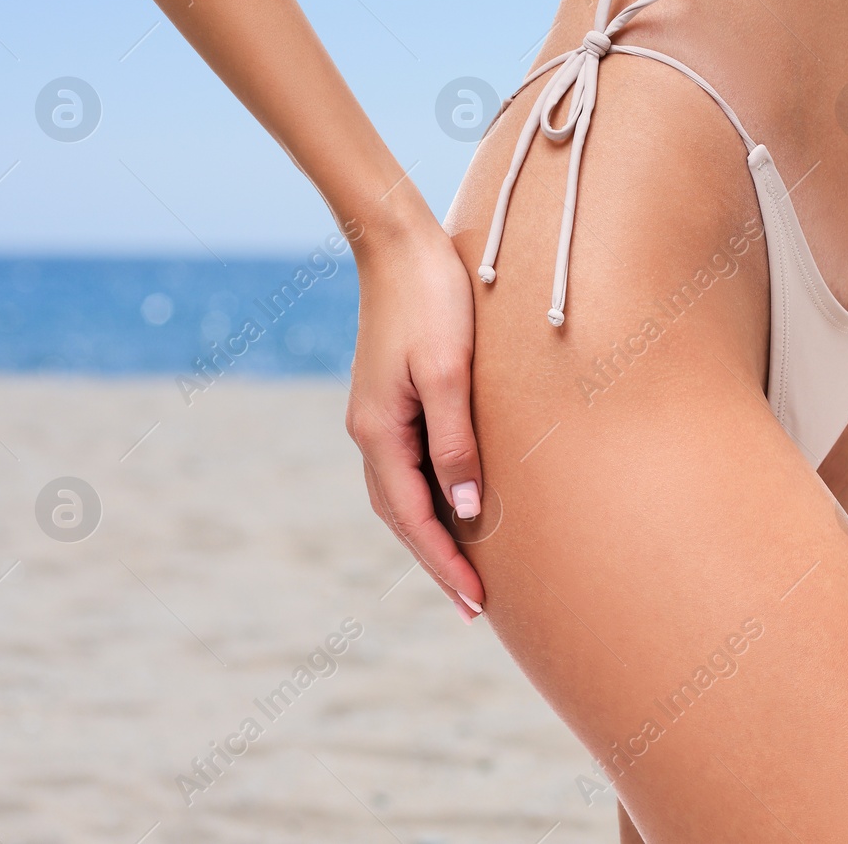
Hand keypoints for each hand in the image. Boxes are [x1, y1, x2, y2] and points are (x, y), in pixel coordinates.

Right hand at [345, 218, 485, 623]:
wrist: (399, 242)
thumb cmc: (433, 299)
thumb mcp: (450, 372)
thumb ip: (457, 440)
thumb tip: (466, 507)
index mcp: (378, 430)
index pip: (414, 518)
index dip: (446, 563)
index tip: (477, 602)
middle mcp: (369, 431)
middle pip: (402, 516)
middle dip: (437, 561)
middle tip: (475, 605)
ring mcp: (377, 414)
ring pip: (401, 493)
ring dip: (431, 533)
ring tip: (465, 568)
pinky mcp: (391, 397)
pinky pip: (407, 465)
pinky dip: (429, 497)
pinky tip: (454, 505)